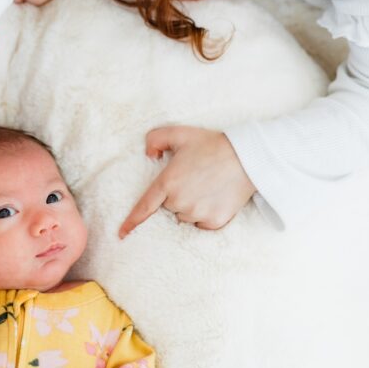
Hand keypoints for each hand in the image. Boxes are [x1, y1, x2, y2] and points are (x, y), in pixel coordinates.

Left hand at [119, 126, 255, 236]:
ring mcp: (198, 213)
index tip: (121, 234)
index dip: (131, 222)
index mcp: (168, 182)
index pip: (144, 207)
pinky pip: (201, 224)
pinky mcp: (214, 222)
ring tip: (206, 186)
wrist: (247, 158)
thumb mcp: (179, 133)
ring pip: (185, 216)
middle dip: (176, 195)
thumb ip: (155, 139)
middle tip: (194, 178)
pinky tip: (215, 197)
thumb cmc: (211, 144)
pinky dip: (205, 214)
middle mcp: (180, 201)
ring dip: (190, 205)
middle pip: (169, 206)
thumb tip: (148, 154)